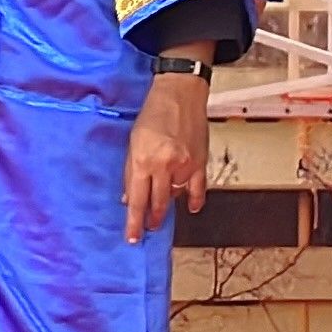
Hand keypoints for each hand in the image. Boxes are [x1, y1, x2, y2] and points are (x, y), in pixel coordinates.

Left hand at [123, 72, 211, 244]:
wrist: (180, 94)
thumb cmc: (153, 114)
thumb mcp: (133, 142)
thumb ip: (132, 172)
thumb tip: (130, 198)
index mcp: (143, 161)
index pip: (137, 200)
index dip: (134, 222)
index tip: (132, 237)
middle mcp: (165, 166)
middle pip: (157, 203)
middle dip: (151, 219)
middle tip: (148, 229)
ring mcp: (185, 166)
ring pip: (175, 197)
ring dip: (167, 207)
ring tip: (161, 215)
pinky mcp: (200, 162)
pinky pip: (198, 189)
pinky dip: (194, 200)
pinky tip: (190, 208)